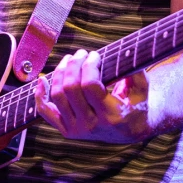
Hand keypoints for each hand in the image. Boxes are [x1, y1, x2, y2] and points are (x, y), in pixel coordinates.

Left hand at [34, 50, 149, 142]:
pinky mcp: (67, 131)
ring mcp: (77, 129)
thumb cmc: (136, 104)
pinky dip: (40, 96)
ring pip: (57, 96)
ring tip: (69, 61)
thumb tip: (126, 51)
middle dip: (74, 65)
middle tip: (80, 54)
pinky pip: (46, 112)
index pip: (90, 85)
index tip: (94, 55)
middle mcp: (91, 125)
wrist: (130, 131)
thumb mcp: (142, 89)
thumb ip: (136, 71)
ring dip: (59, 73)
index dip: (89, 66)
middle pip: (70, 88)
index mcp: (111, 115)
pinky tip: (42, 80)